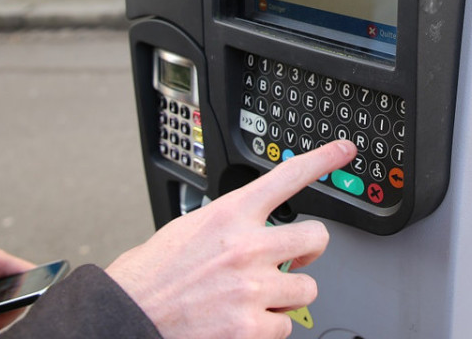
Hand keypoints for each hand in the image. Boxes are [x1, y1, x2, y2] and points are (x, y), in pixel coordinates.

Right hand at [107, 139, 356, 338]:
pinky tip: (243, 322)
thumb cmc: (151, 275)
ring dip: (286, 296)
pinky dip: (268, 328)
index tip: (344, 151)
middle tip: (292, 260)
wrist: (127, 315)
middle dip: (308, 251)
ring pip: (306, 288)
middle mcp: (247, 246)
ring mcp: (252, 287)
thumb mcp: (189, 228)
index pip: (288, 175)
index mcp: (230, 214)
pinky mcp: (250, 326)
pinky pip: (286, 327)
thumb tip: (251, 225)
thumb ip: (228, 223)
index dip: (324, 159)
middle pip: (317, 238)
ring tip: (255, 298)